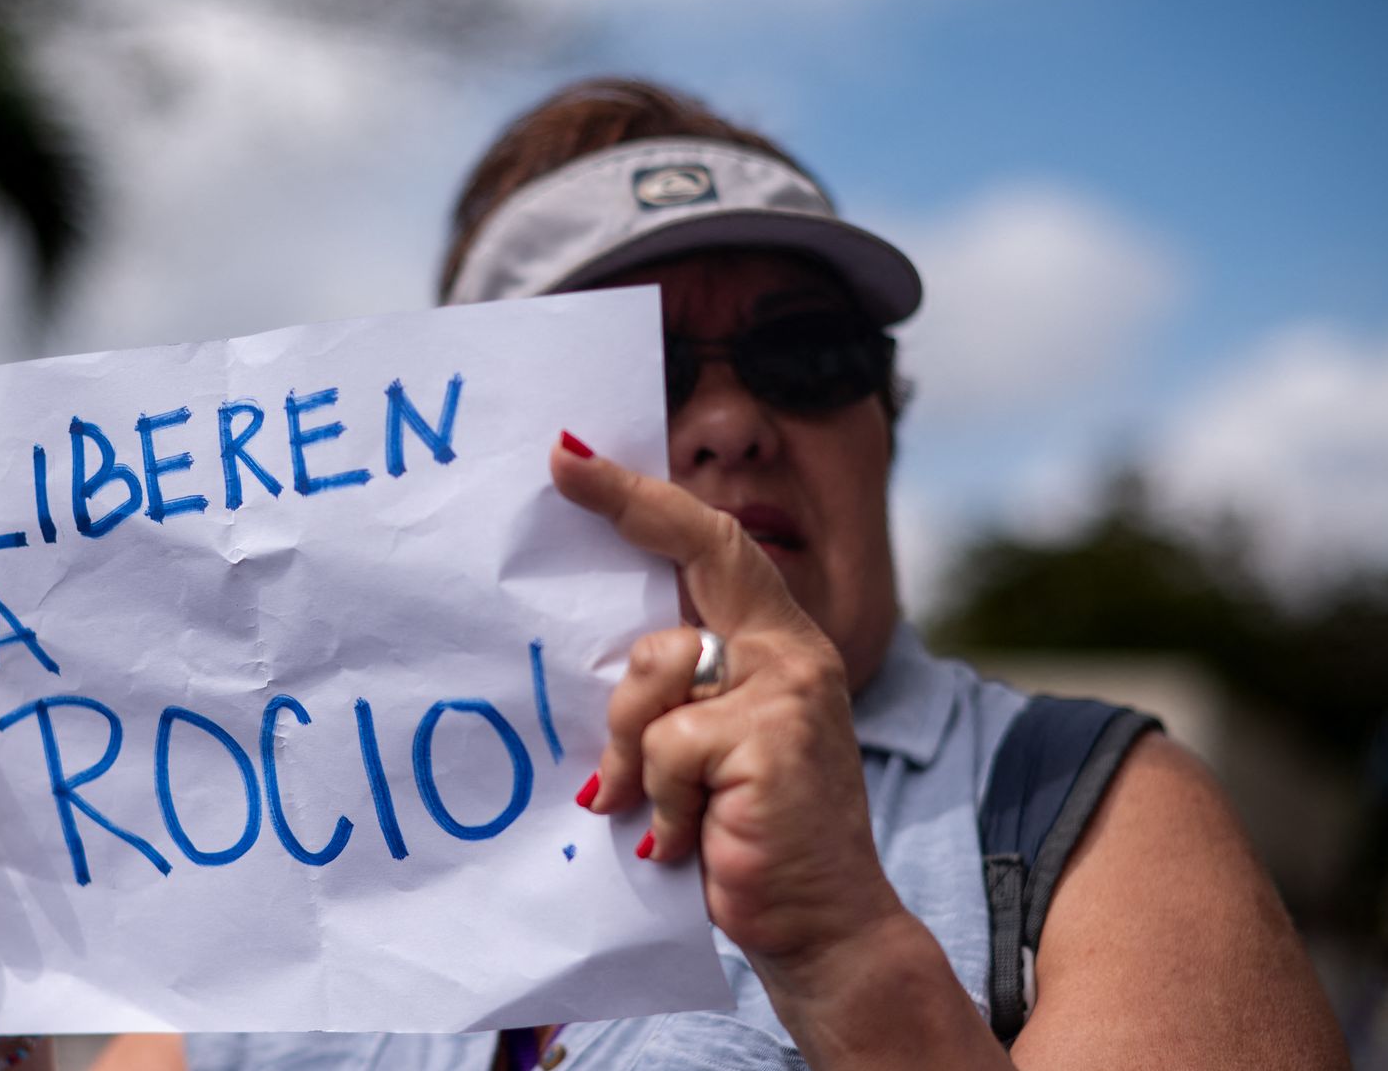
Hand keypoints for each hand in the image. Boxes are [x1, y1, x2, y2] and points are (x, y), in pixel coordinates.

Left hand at [550, 434, 904, 977]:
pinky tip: (684, 838)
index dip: (646, 499)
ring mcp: (787, 691)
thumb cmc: (746, 837)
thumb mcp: (706, 750)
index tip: (575, 461)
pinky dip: (659, 800)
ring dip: (632, 745)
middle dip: (628, 503)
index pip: (713, 547)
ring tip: (655, 805)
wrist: (823, 927)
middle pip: (705, 550)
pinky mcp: (770, 739)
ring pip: (656, 668)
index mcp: (773, 645)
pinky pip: (666, 745)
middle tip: (564, 467)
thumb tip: (589, 653)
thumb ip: (674, 692)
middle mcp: (789, 653)